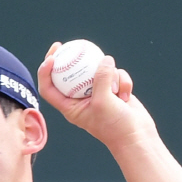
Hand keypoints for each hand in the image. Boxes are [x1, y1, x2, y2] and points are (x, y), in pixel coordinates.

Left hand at [37, 42, 151, 148]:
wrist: (136, 136)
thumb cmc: (115, 126)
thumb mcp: (104, 102)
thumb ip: (101, 78)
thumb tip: (105, 59)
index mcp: (70, 107)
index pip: (49, 89)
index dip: (45, 72)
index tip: (52, 58)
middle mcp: (81, 99)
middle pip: (70, 73)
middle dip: (70, 58)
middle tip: (70, 44)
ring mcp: (97, 92)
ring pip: (98, 70)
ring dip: (111, 77)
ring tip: (117, 94)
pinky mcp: (112, 88)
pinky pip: (115, 74)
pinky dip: (122, 82)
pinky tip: (127, 96)